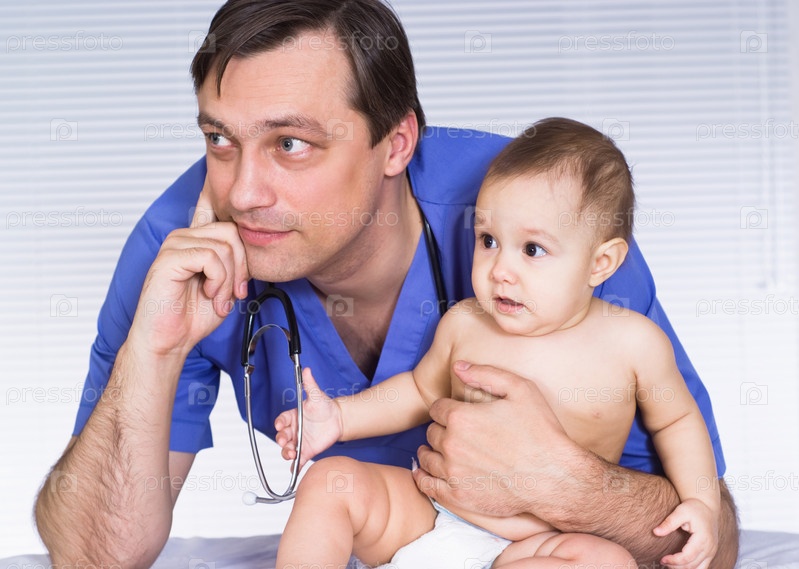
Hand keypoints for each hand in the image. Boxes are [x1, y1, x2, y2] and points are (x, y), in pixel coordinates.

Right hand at [128, 178, 249, 357]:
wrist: (170, 340)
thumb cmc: (193, 316)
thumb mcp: (226, 284)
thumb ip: (235, 262)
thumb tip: (252, 244)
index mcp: (196, 240)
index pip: (222, 215)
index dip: (237, 236)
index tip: (239, 273)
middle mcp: (184, 236)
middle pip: (232, 232)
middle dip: (241, 266)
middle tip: (236, 292)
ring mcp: (175, 244)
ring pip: (224, 246)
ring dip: (229, 279)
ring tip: (219, 298)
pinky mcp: (170, 258)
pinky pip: (210, 257)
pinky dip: (218, 280)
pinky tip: (209, 295)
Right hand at [274, 368, 343, 468]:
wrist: (338, 419)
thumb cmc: (325, 406)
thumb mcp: (317, 396)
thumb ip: (310, 385)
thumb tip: (306, 370)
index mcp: (293, 416)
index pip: (282, 420)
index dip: (280, 423)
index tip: (280, 425)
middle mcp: (293, 430)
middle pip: (282, 436)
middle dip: (281, 440)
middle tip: (285, 442)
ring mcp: (299, 441)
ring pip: (287, 449)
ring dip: (286, 453)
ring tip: (291, 454)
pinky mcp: (306, 451)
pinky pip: (298, 460)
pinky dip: (295, 466)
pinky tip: (294, 470)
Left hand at [412, 361, 579, 518]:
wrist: (555, 478)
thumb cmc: (541, 432)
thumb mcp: (520, 389)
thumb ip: (485, 374)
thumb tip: (458, 366)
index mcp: (461, 417)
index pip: (437, 408)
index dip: (447, 409)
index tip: (456, 413)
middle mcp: (451, 444)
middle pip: (432, 432)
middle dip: (442, 429)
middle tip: (457, 433)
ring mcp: (452, 473)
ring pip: (427, 457)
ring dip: (432, 452)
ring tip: (442, 452)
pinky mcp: (458, 497)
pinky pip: (427, 486)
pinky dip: (423, 477)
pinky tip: (427, 473)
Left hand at [654, 498, 718, 568]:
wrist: (707, 507)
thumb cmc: (693, 508)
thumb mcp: (681, 511)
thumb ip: (669, 523)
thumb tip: (655, 532)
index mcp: (703, 539)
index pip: (688, 556)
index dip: (674, 561)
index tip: (662, 559)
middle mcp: (710, 548)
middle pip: (693, 565)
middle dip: (677, 566)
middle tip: (663, 562)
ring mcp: (712, 552)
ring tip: (670, 565)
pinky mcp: (710, 553)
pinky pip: (702, 567)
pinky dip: (692, 568)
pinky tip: (680, 566)